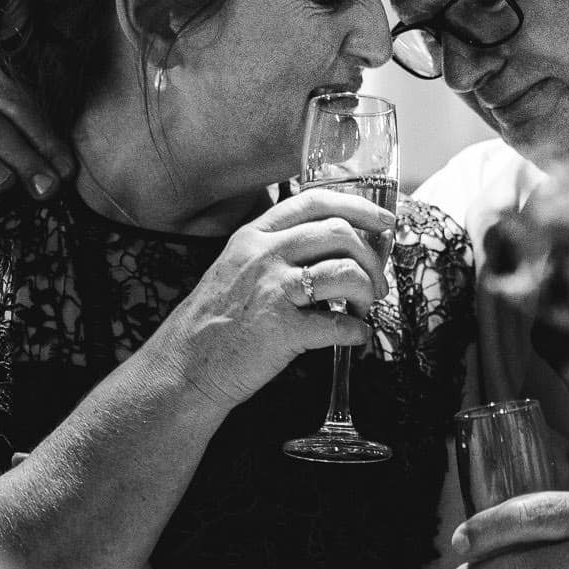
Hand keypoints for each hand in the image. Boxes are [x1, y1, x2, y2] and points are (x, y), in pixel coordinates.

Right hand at [145, 189, 394, 412]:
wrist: (184, 366)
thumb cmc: (217, 321)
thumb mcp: (238, 268)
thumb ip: (280, 251)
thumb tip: (340, 248)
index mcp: (255, 235)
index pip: (315, 201)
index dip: (359, 207)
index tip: (385, 223)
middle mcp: (264, 254)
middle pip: (340, 232)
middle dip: (371, 258)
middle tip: (376, 284)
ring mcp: (272, 290)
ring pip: (345, 272)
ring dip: (369, 292)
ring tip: (364, 309)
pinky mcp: (281, 330)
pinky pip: (339, 324)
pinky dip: (358, 332)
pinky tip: (355, 337)